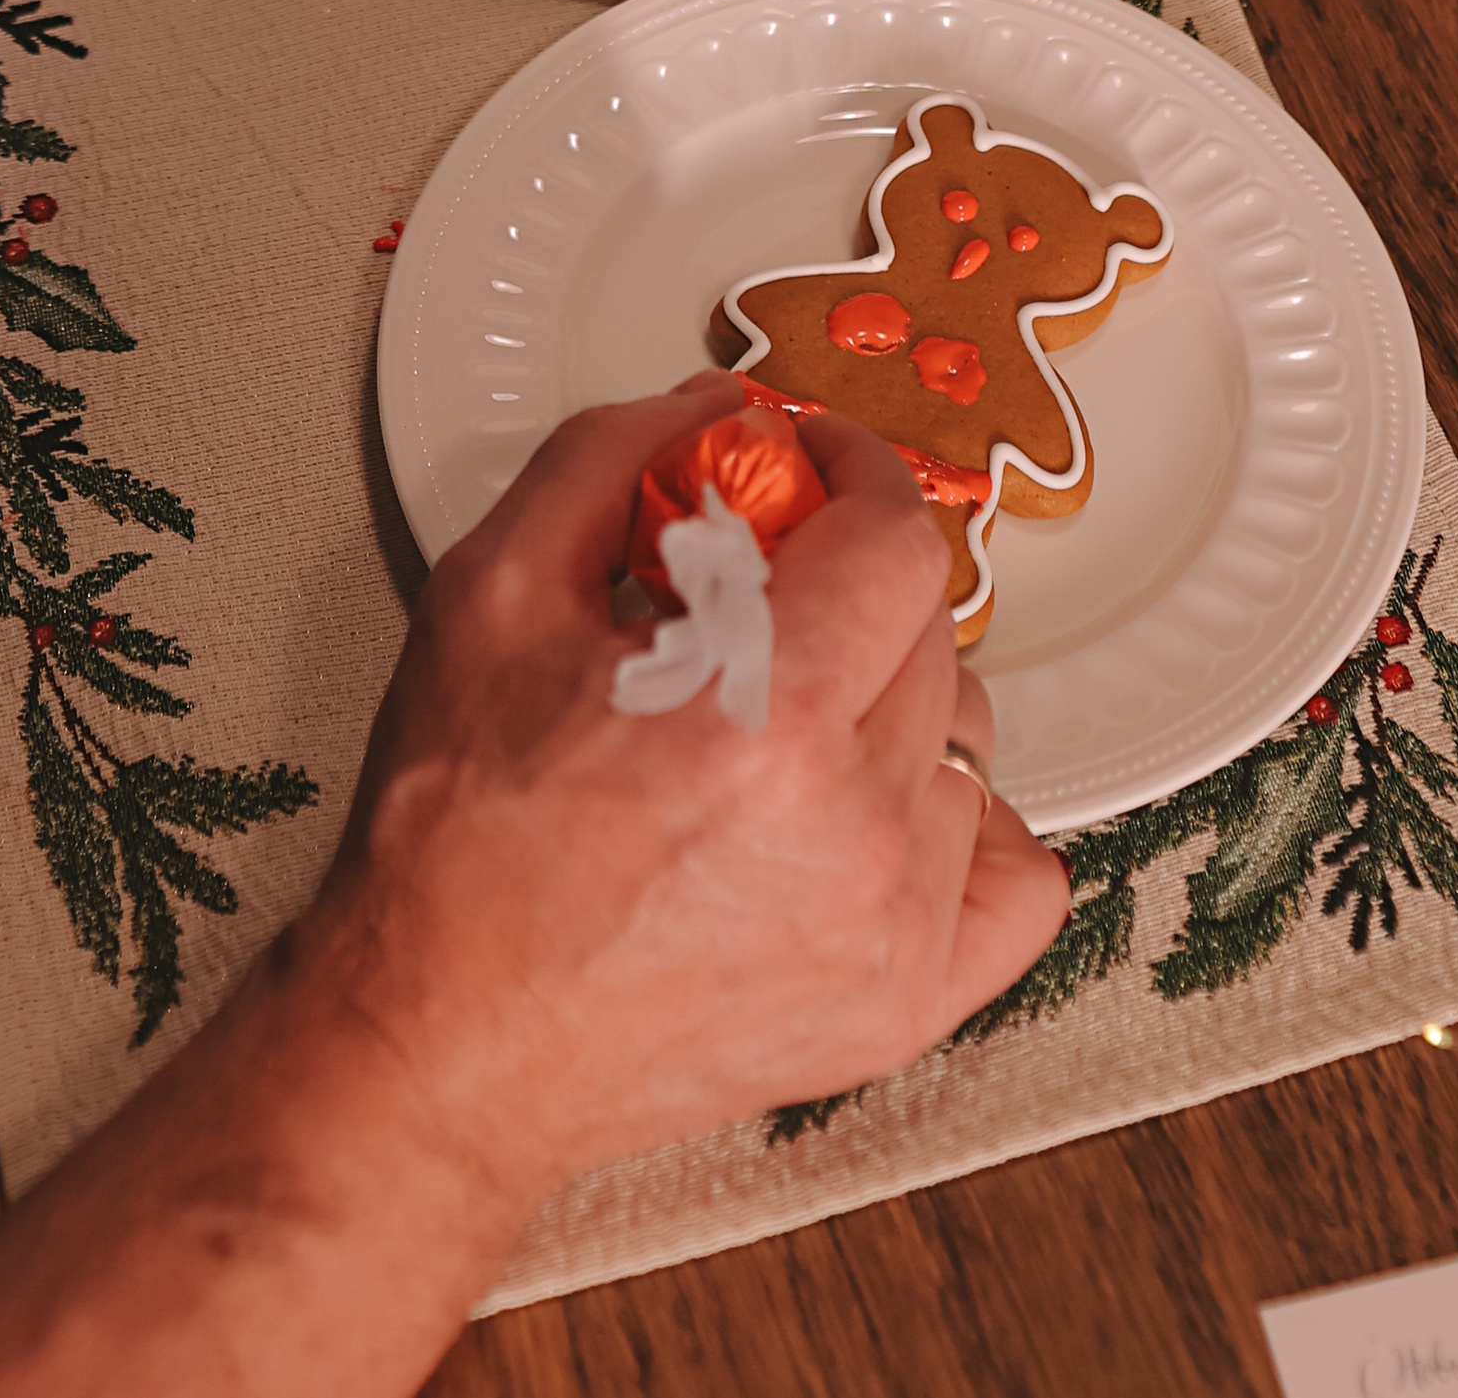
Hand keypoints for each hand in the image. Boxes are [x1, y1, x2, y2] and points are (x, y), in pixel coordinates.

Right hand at [288, 380, 1068, 1210]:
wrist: (438, 1045)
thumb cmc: (456, 842)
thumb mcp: (491, 591)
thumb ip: (609, 459)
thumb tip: (714, 411)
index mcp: (761, 713)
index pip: (898, 538)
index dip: (855, 474)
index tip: (810, 470)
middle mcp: (850, 826)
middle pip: (930, 630)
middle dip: (850, 584)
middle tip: (760, 599)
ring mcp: (891, 928)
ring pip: (968, 742)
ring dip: (893, 703)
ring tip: (787, 722)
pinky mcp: (904, 1006)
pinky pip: (1019, 882)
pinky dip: (965, 831)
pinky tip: (874, 812)